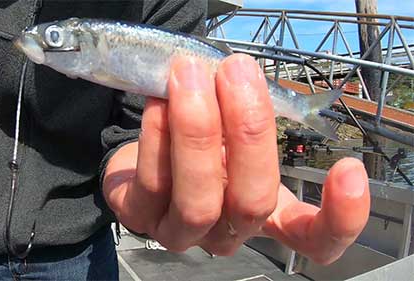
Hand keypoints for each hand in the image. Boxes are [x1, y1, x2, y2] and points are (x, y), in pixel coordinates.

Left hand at [103, 54, 369, 264]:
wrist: (145, 154)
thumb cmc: (201, 143)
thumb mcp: (233, 132)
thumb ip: (245, 118)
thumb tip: (240, 78)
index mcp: (265, 212)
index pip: (312, 239)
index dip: (339, 217)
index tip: (350, 169)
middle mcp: (229, 230)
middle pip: (252, 202)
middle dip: (249, 132)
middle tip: (237, 73)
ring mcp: (183, 232)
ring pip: (198, 201)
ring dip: (197, 130)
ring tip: (192, 76)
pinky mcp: (141, 218)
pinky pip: (152, 183)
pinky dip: (157, 136)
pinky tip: (159, 100)